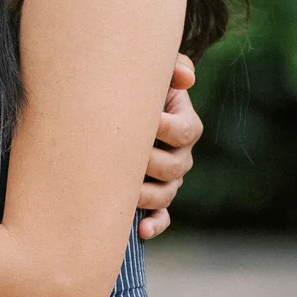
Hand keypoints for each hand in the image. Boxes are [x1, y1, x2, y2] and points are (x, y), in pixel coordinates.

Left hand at [138, 54, 201, 240]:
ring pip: (166, 194)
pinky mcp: (156, 199)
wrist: (110, 110)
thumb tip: (186, 78)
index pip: (186, 130)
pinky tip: (140, 230)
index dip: (165, 127)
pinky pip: (162, 217)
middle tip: (120, 156)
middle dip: (149, 163)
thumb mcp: (151, 72)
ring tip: (121, 190)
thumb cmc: (130, 87)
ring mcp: (170, 179)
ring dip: (145, 195)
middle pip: (175, 166)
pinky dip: (154, 225)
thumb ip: (170, 66)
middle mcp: (181, 154)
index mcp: (183, 123)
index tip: (142, 120)